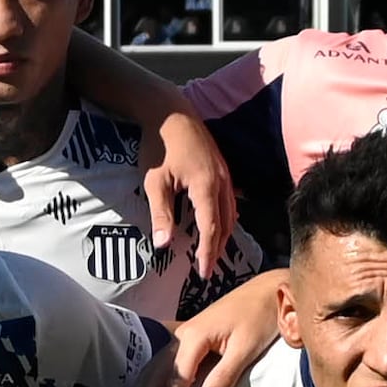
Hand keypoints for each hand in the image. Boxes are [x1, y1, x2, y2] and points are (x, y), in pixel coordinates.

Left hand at [143, 107, 239, 282]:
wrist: (170, 113)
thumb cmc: (159, 147)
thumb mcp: (155, 182)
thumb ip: (161, 213)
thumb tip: (163, 245)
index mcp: (206, 186)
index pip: (211, 228)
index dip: (207, 252)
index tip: (202, 272)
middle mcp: (222, 182)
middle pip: (225, 224)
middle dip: (217, 249)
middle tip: (207, 270)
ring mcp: (225, 174)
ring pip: (230, 213)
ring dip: (223, 235)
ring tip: (212, 253)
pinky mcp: (222, 169)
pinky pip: (230, 201)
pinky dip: (225, 218)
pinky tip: (218, 225)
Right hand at [143, 270, 290, 386]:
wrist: (266, 292)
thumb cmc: (259, 317)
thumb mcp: (246, 348)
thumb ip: (224, 375)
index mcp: (193, 337)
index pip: (177, 379)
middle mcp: (181, 336)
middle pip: (156, 375)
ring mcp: (182, 337)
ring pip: (154, 369)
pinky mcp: (189, 339)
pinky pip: (164, 364)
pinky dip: (152, 383)